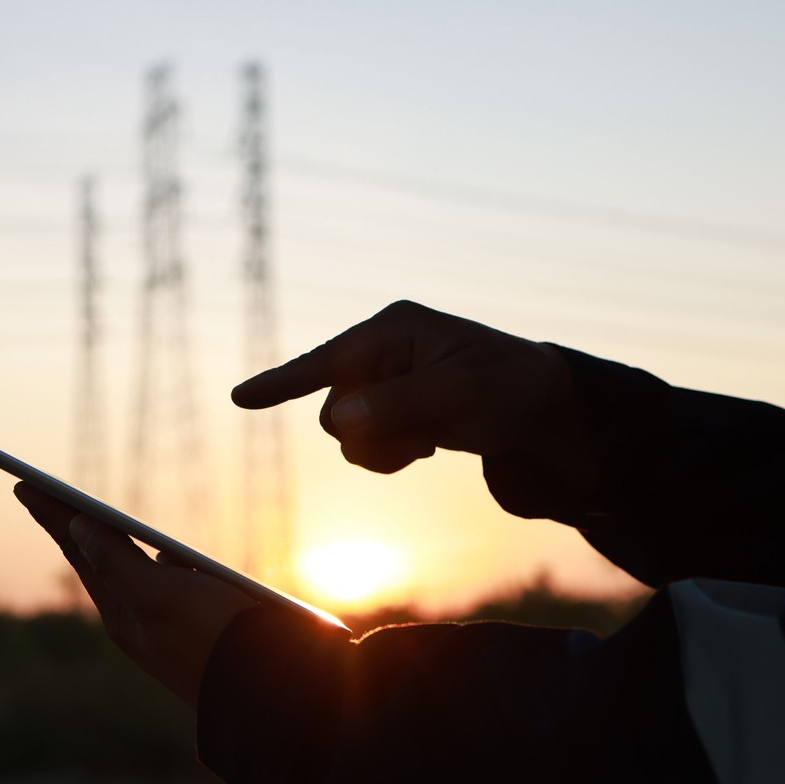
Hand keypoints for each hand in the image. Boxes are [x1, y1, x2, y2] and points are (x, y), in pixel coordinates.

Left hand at [14, 483, 257, 708]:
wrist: (274, 692)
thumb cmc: (217, 641)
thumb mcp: (162, 597)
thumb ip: (117, 562)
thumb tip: (78, 527)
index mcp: (123, 612)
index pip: (78, 549)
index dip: (51, 513)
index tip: (23, 484)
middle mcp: (138, 618)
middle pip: (93, 558)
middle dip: (66, 524)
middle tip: (38, 496)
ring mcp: (167, 623)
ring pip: (126, 571)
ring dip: (103, 542)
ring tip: (81, 522)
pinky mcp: (197, 625)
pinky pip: (163, 585)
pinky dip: (150, 560)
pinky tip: (158, 555)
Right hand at [232, 300, 596, 497]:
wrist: (545, 411)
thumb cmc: (507, 388)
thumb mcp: (458, 394)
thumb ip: (396, 404)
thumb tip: (339, 420)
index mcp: (391, 330)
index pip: (324, 360)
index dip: (280, 383)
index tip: (239, 399)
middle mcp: (380, 351)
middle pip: (334, 410)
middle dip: (373, 432)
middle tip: (423, 435)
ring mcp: (384, 381)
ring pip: (347, 434)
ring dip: (384, 449)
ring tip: (429, 441)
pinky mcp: (392, 408)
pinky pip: (365, 444)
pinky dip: (393, 453)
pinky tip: (429, 443)